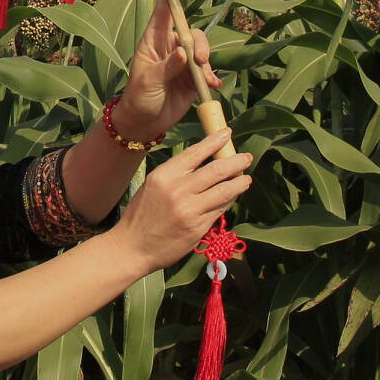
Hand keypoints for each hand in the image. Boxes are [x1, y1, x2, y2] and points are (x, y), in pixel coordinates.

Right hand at [114, 130, 251, 271]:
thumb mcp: (153, 185)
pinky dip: (229, 200)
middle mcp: (178, 190)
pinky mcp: (198, 227)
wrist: (132, 247)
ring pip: (224, 190)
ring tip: (246, 178)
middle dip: (236, 161)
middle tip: (247, 157)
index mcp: (164, 175)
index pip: (196, 152)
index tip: (227, 133)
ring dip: (239, 182)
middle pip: (216, 170)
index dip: (214, 141)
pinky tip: (233, 196)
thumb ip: (177, 174)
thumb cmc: (141, 214)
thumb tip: (205, 162)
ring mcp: (190, 209)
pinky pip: (219, 209)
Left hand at [116, 0, 219, 139]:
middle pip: (191, 32)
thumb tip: (185, 53)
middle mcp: (170, 46)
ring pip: (203, 50)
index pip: (164, 9)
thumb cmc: (138, 97)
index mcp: (153, 40)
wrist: (145, 123)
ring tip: (205, 78)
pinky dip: (212, 76)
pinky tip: (212, 85)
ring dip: (207, 62)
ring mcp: (183, 61)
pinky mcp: (193, 77)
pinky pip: (209, 70)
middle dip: (200, 44)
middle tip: (199, 61)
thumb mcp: (148, 81)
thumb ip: (167, 66)